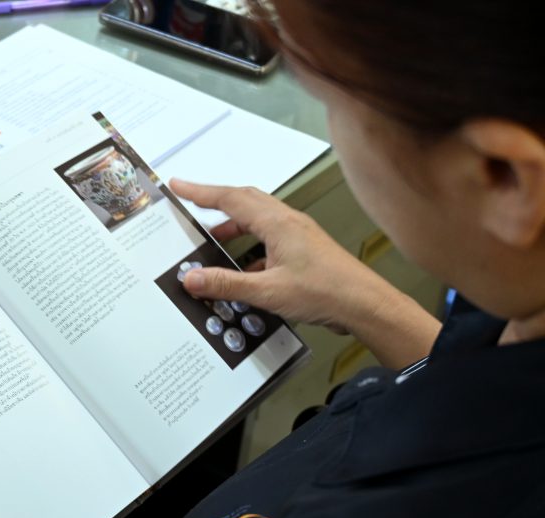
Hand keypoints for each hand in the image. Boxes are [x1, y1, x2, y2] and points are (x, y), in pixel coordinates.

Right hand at [170, 180, 440, 368]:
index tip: (179, 185)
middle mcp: (288, 222)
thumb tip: (192, 278)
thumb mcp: (267, 291)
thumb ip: (226, 284)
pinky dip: (251, 248)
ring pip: (258, 220)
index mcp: (277, 223)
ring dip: (233, 226)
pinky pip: (270, 239)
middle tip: (192, 206)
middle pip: (245, 201)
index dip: (201, 192)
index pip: (230, 198)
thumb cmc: (326, 292)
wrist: (365, 305)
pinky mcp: (305, 250)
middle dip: (215, 203)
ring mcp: (298, 235)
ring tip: (213, 243)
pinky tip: (244, 271)